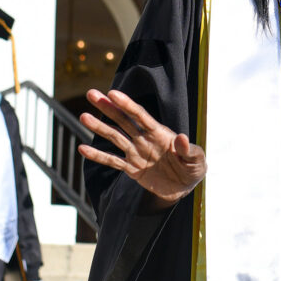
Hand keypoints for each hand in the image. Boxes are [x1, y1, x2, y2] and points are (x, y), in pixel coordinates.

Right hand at [77, 89, 205, 208]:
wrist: (185, 187)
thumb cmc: (193, 168)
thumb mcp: (197, 161)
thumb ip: (189, 150)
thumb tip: (182, 138)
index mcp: (160, 133)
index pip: (141, 116)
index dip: (127, 105)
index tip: (113, 93)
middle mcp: (144, 139)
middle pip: (123, 121)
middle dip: (108, 108)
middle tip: (91, 94)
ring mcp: (136, 153)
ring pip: (115, 138)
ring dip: (99, 128)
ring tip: (83, 116)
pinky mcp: (132, 169)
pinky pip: (112, 161)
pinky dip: (98, 156)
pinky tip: (82, 149)